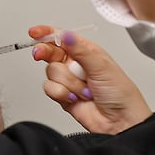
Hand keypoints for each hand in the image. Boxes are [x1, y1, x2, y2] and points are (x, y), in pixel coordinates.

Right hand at [30, 25, 151, 133]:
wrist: (120, 122)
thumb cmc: (120, 93)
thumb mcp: (102, 66)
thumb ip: (80, 50)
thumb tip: (66, 35)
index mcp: (86, 51)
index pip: (62, 37)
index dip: (47, 33)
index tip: (34, 32)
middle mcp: (75, 64)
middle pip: (50, 52)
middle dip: (45, 53)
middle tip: (40, 53)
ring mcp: (68, 80)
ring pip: (51, 72)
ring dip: (68, 82)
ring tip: (84, 89)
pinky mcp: (62, 95)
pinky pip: (49, 88)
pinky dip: (61, 93)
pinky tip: (75, 97)